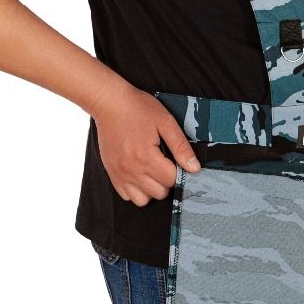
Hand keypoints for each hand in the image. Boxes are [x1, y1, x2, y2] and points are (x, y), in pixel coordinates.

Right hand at [90, 77, 201, 206]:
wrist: (109, 103)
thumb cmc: (138, 109)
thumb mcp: (165, 122)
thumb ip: (181, 147)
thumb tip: (194, 168)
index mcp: (146, 157)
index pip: (171, 179)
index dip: (178, 171)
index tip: (176, 160)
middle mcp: (132, 170)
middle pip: (159, 193)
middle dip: (166, 180)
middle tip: (165, 163)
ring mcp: (120, 174)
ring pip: (143, 200)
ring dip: (152, 189)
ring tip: (152, 170)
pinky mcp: (112, 174)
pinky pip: (127, 196)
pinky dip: (136, 190)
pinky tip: (140, 173)